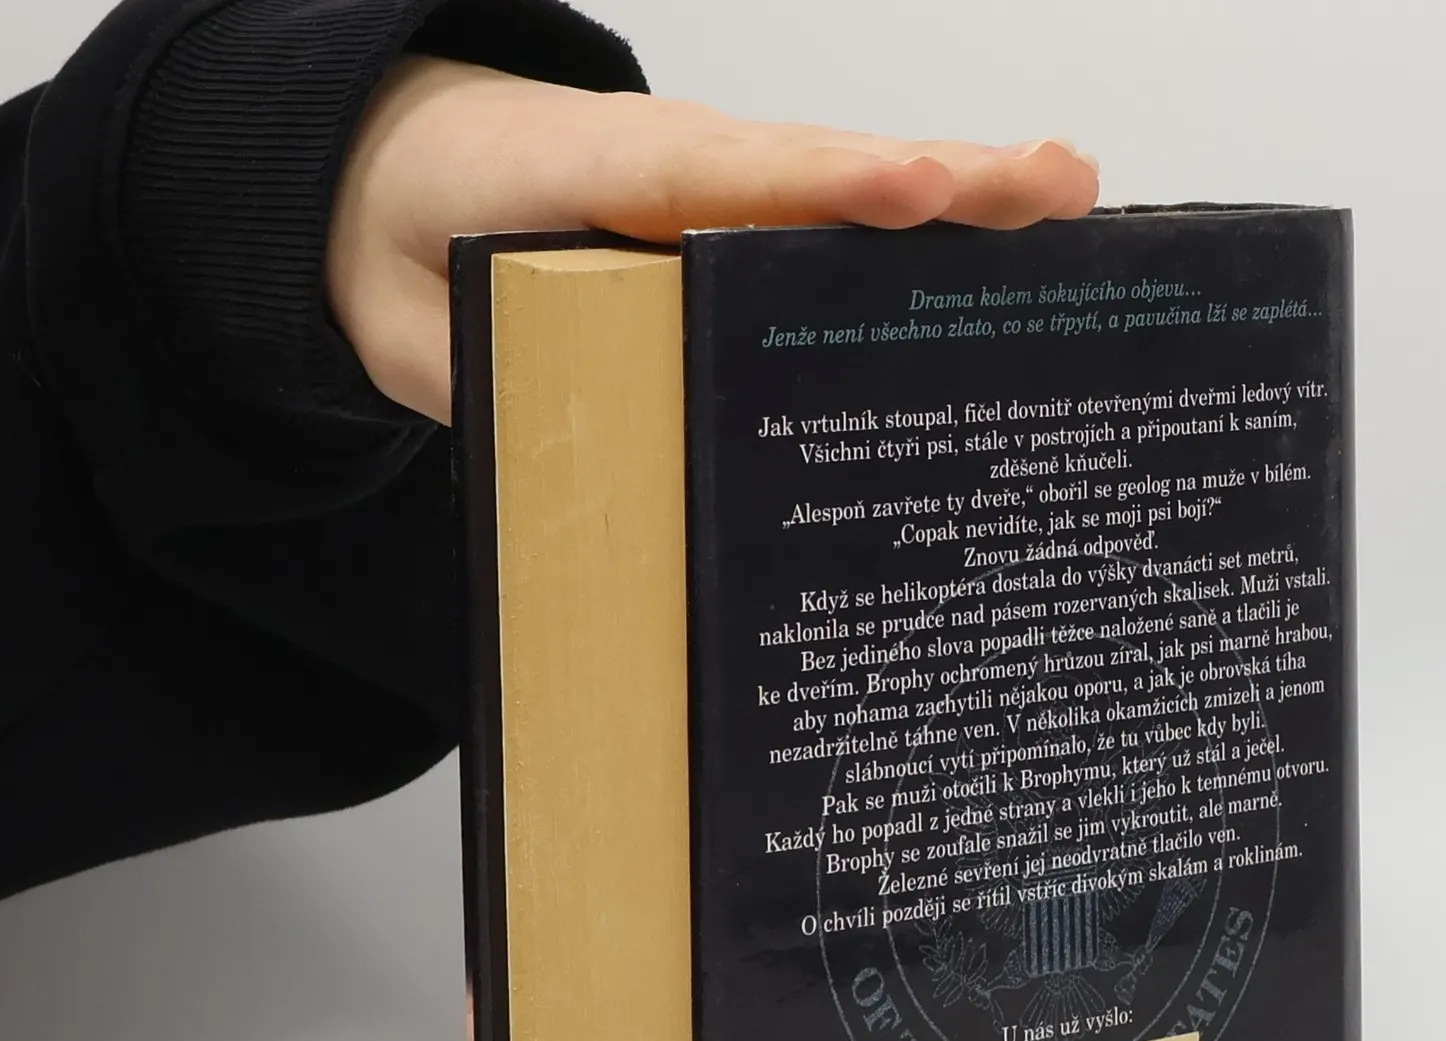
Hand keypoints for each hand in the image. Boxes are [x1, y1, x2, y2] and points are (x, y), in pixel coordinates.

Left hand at [326, 57, 1100, 424]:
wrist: (374, 175)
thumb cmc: (406, 238)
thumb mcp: (420, 326)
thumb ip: (503, 382)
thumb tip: (599, 465)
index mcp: (593, 176)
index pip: (720, 174)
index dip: (818, 187)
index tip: (910, 189)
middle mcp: (677, 170)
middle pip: (822, 172)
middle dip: (945, 184)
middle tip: (1059, 190)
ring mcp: (714, 192)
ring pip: (843, 195)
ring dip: (956, 207)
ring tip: (1071, 210)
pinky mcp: (728, 223)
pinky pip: (824, 233)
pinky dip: (911, 243)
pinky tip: (991, 266)